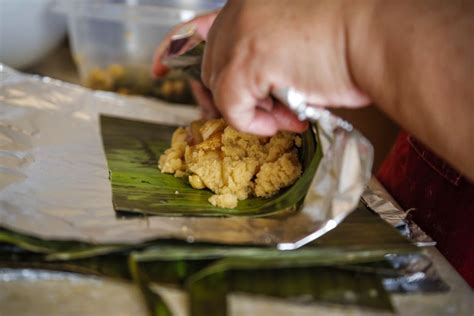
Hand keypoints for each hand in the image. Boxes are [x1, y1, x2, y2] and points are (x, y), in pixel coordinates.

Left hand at [200, 0, 370, 134]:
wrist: (379, 38)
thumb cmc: (352, 38)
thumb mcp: (298, 35)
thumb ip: (267, 47)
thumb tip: (248, 83)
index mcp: (250, 0)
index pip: (209, 33)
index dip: (212, 62)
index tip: (209, 81)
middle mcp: (239, 10)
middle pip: (213, 64)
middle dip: (238, 93)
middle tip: (270, 108)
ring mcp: (240, 34)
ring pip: (219, 87)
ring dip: (251, 110)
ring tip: (285, 116)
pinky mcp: (247, 62)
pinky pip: (230, 106)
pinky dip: (251, 123)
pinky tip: (280, 122)